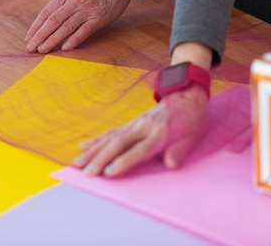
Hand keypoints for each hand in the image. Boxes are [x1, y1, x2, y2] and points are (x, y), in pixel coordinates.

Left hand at [25, 0, 131, 52]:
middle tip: (31, 48)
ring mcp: (86, 10)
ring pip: (65, 27)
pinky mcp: (98, 18)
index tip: (28, 38)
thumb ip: (62, 4)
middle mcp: (73, 2)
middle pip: (52, 21)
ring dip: (52, 40)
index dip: (35, 27)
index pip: (46, 13)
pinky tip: (64, 49)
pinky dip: (73, 40)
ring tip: (42, 50)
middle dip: (40, 36)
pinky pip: (83, 31)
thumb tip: (47, 22)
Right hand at [73, 84, 207, 176]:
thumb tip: (171, 165)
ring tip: (78, 163)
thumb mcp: (192, 137)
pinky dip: (96, 140)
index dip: (123, 162)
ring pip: (109, 138)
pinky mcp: (129, 123)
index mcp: (158, 134)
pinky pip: (110, 132)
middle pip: (118, 144)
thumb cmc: (190, 121)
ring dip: (93, 151)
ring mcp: (133, 124)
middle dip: (100, 159)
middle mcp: (142, 128)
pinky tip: (83, 147)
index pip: (138, 150)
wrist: (185, 97)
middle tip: (87, 173)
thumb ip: (179, 151)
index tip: (108, 172)